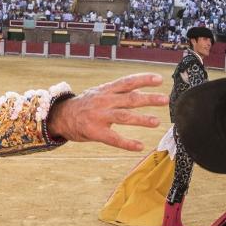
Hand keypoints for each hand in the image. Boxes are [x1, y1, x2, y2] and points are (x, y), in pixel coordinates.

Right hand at [47, 73, 168, 150]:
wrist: (60, 116)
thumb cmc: (84, 105)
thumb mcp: (99, 93)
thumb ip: (117, 93)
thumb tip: (139, 90)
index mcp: (105, 90)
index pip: (127, 82)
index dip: (143, 80)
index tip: (159, 79)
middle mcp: (103, 101)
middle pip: (129, 99)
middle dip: (148, 99)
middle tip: (165, 99)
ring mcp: (99, 116)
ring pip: (123, 117)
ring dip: (141, 119)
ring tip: (157, 122)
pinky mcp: (94, 132)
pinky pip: (114, 138)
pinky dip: (127, 143)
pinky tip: (139, 146)